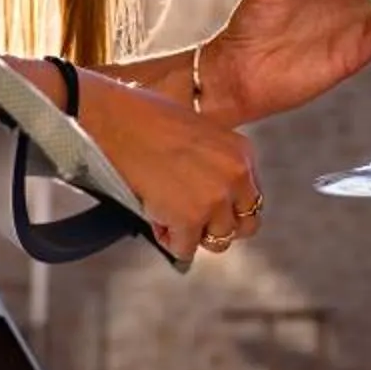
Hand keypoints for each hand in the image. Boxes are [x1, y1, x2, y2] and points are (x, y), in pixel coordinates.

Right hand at [70, 68, 265, 260]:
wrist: (119, 122)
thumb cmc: (148, 119)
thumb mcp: (199, 133)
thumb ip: (213, 163)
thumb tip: (206, 189)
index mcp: (242, 152)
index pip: (251, 196)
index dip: (227, 206)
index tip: (208, 205)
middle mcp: (237, 176)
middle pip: (246, 225)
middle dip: (220, 226)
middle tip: (195, 221)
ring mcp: (216, 199)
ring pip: (218, 241)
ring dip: (193, 234)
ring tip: (169, 216)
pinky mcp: (190, 218)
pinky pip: (186, 249)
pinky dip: (170, 241)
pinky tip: (156, 221)